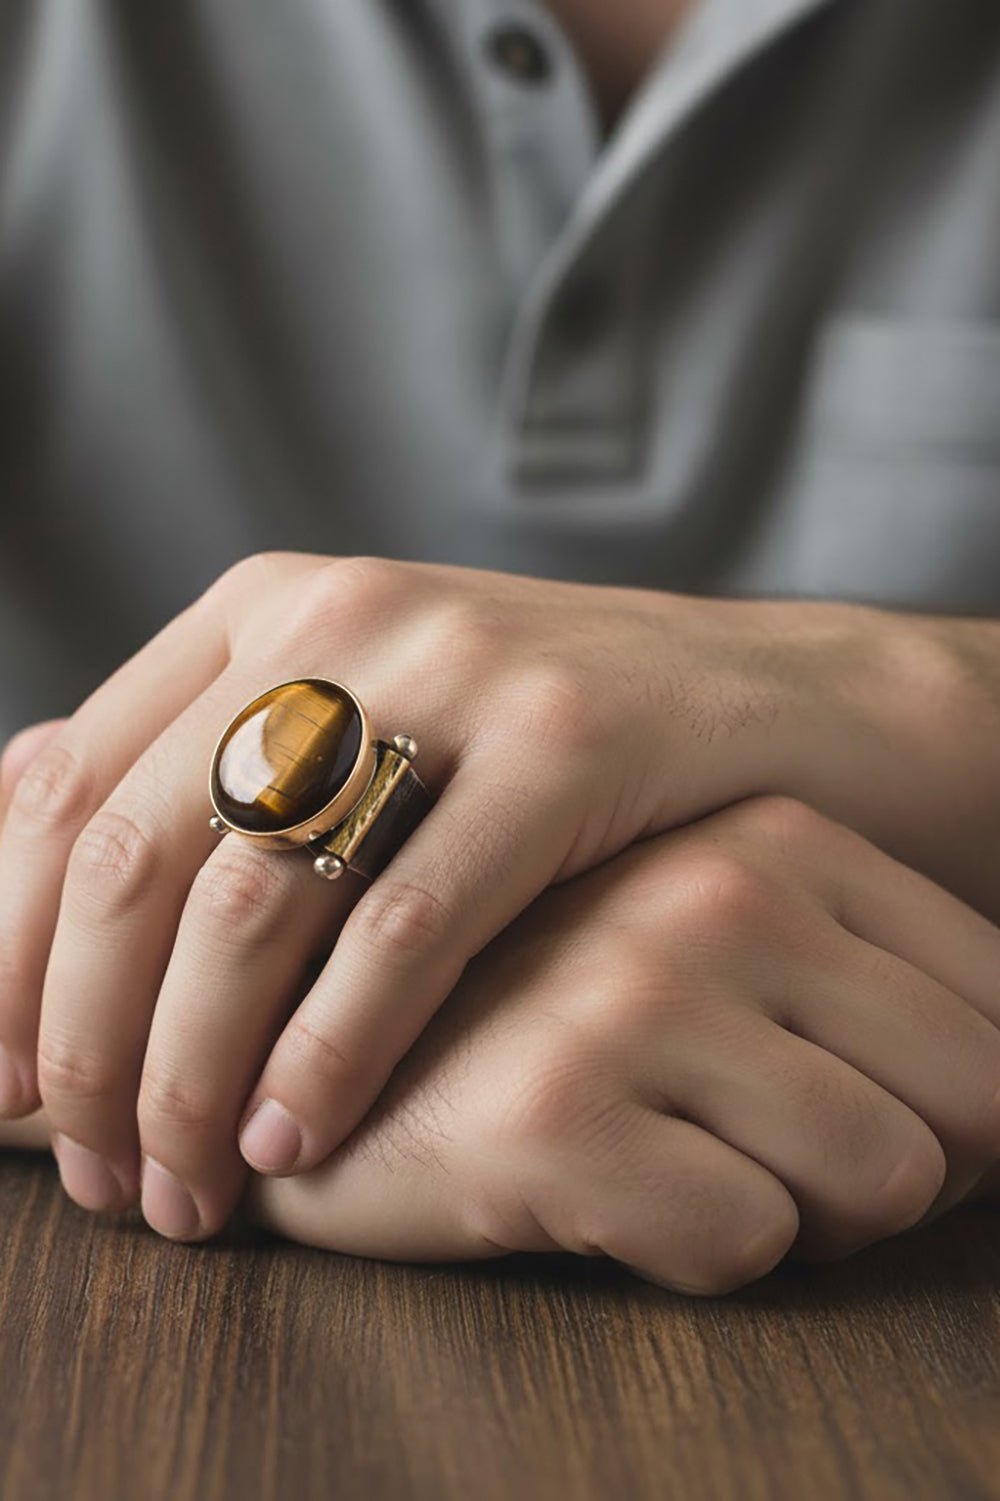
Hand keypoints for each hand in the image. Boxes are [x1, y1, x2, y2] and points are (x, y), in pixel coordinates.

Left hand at [0, 554, 800, 1238]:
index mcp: (264, 609)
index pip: (68, 785)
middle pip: (138, 856)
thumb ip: (216, 778)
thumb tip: (20, 899)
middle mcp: (340, 619)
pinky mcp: (567, 744)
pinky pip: (405, 930)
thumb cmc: (542, 747)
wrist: (769, 706)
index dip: (6, 952)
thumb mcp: (368, 720)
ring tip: (186, 1190)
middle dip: (87, 1044)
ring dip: (193, 1076)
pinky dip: (330, 1055)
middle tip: (94, 1175)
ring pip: (256, 907)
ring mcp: (456, 671)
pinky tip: (295, 1141)